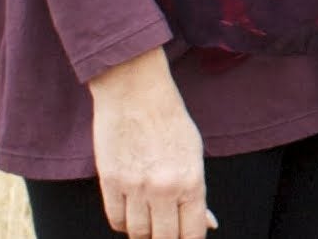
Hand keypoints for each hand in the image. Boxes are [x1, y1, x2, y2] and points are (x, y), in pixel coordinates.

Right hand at [87, 47, 210, 237]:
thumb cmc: (169, 119)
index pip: (192, 232)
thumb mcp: (195, 153)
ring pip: (138, 233)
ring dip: (145, 231)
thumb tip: (208, 223)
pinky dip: (124, 222)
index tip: (187, 237)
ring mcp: (135, 187)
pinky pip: (116, 220)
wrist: (135, 92)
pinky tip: (132, 211)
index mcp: (192, 180)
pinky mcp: (110, 182)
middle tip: (168, 230)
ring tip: (150, 217)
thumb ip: (198, 192)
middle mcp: (164, 187)